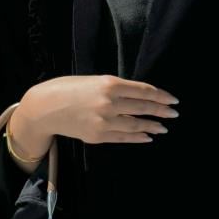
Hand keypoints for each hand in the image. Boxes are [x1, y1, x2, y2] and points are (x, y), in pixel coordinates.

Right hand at [11, 75, 179, 156]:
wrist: (44, 107)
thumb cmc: (68, 88)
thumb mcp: (94, 80)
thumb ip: (115, 88)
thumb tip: (138, 97)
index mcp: (109, 84)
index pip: (144, 91)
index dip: (161, 96)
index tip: (173, 100)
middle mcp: (109, 103)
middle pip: (143, 107)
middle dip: (161, 111)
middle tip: (174, 113)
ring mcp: (104, 122)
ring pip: (136, 125)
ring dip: (152, 126)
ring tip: (163, 127)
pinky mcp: (98, 136)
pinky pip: (123, 138)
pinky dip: (138, 137)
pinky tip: (147, 136)